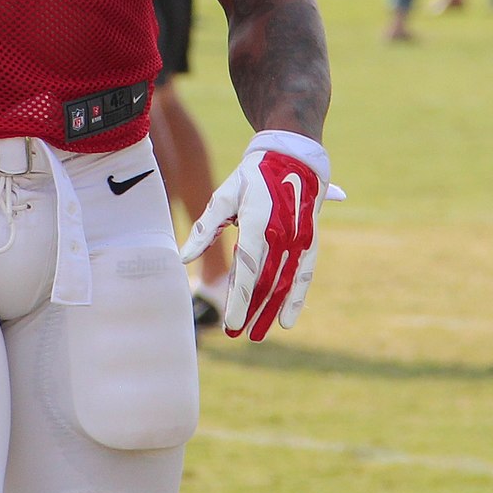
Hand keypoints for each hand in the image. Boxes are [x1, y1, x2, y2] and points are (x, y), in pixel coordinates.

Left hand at [179, 130, 340, 340]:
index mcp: (257, 222)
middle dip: (252, 310)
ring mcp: (299, 239)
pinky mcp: (309, 241)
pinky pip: (304, 274)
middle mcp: (281, 234)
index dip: (240, 298)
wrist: (293, 157)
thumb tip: (183, 257)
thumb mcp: (223, 197)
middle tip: (237, 335)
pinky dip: (297, 297)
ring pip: (285, 283)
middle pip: (265, 282)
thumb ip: (204, 228)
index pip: (247, 269)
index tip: (231, 323)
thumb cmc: (251, 177)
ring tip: (260, 334)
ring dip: (272, 310)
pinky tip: (288, 318)